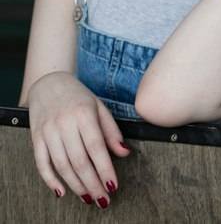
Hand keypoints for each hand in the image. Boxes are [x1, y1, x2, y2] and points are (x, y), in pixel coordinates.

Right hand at [27, 71, 130, 207]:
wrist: (49, 82)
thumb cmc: (78, 96)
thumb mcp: (99, 107)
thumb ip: (111, 131)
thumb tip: (124, 153)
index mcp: (84, 113)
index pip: (96, 147)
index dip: (105, 169)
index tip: (113, 185)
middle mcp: (65, 122)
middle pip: (79, 160)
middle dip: (93, 183)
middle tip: (103, 199)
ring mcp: (48, 130)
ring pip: (62, 165)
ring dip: (76, 185)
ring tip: (88, 197)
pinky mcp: (36, 137)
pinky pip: (42, 163)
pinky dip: (51, 180)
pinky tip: (62, 191)